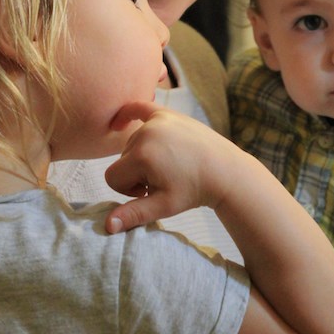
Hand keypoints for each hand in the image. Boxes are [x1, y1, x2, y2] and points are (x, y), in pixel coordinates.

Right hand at [102, 101, 238, 232]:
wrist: (225, 171)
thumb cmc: (194, 190)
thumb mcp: (163, 206)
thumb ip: (133, 214)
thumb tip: (108, 226)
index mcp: (141, 156)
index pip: (112, 177)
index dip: (128, 190)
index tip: (149, 192)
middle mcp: (146, 133)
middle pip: (122, 160)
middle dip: (136, 173)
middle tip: (162, 180)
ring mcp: (158, 121)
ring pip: (131, 143)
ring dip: (142, 157)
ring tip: (167, 166)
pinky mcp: (168, 115)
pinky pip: (140, 108)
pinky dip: (128, 114)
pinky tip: (119, 122)